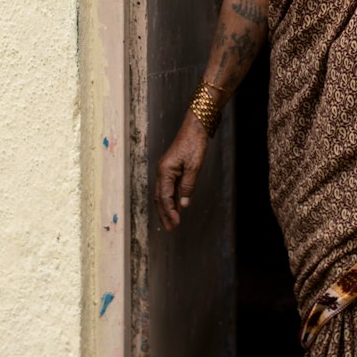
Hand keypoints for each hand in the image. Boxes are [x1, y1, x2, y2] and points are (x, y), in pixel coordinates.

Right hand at [155, 113, 208, 230]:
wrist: (196, 126)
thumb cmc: (194, 143)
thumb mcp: (194, 166)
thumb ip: (188, 187)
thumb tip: (183, 205)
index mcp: (165, 171)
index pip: (164, 197)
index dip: (169, 212)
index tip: (176, 224)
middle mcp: (162, 172)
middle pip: (160, 198)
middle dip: (164, 214)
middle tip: (170, 229)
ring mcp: (166, 170)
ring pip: (163, 194)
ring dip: (167, 208)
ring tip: (172, 223)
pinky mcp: (172, 169)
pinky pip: (169, 188)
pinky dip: (172, 199)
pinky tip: (177, 208)